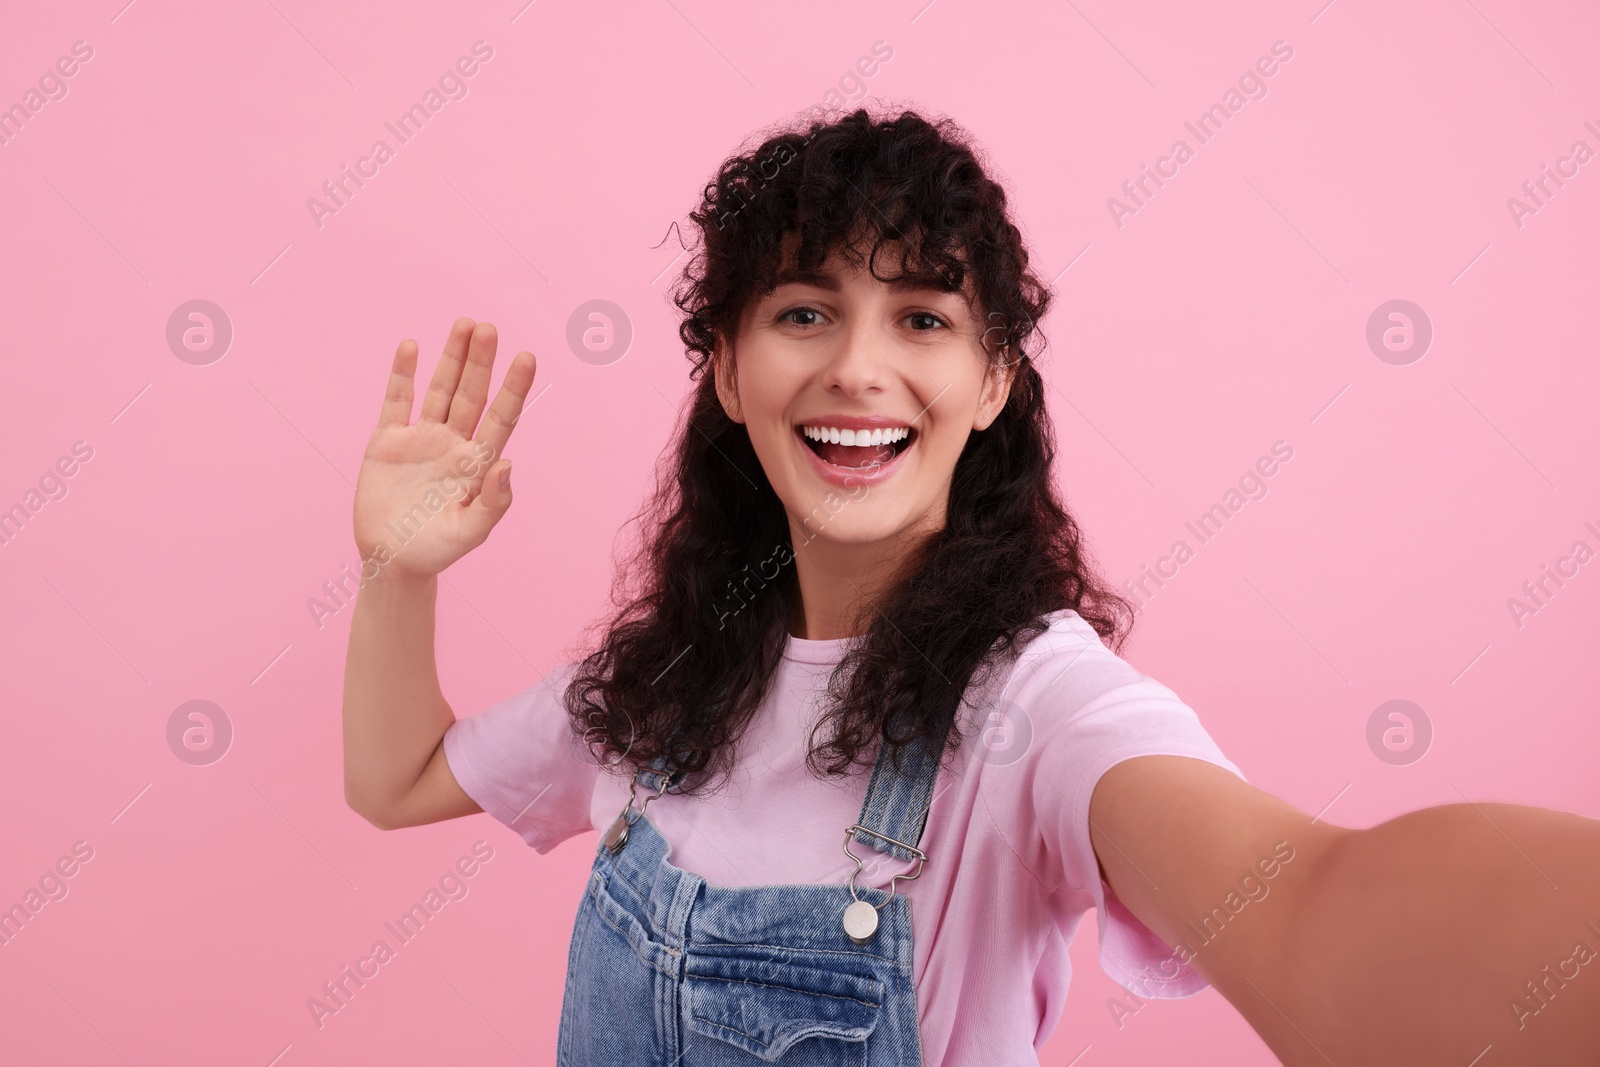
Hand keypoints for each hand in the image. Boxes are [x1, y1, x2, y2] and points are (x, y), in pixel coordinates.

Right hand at [353, 318, 535, 581]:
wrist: (392, 561)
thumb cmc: (437, 550)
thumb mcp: (471, 532)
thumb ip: (493, 503)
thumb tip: (507, 462)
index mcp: (477, 463)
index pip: (502, 417)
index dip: (514, 388)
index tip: (528, 357)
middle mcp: (453, 443)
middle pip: (471, 395)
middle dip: (480, 362)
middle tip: (489, 328)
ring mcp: (421, 439)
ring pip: (440, 390)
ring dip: (451, 358)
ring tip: (465, 324)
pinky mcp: (388, 441)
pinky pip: (397, 401)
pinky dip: (402, 374)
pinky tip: (411, 346)